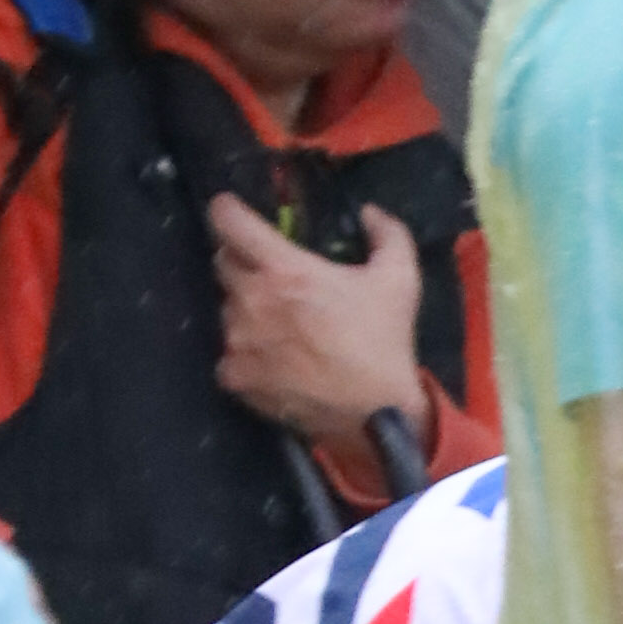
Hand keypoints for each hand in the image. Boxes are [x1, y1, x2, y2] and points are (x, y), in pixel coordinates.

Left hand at [208, 192, 423, 453]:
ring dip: (244, 309)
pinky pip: (227, 354)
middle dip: (242, 261)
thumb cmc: (385, 341)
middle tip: (271, 275)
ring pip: (225, 309)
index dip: (226, 211)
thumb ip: (388, 234)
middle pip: (222, 263)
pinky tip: (271, 359)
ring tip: (277, 324)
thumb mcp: (400, 279)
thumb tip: (369, 212)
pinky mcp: (235, 376)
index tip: (231, 212)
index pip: (229, 222)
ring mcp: (238, 340)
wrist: (375, 412)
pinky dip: (244, 354)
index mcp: (284, 269)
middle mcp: (251, 299)